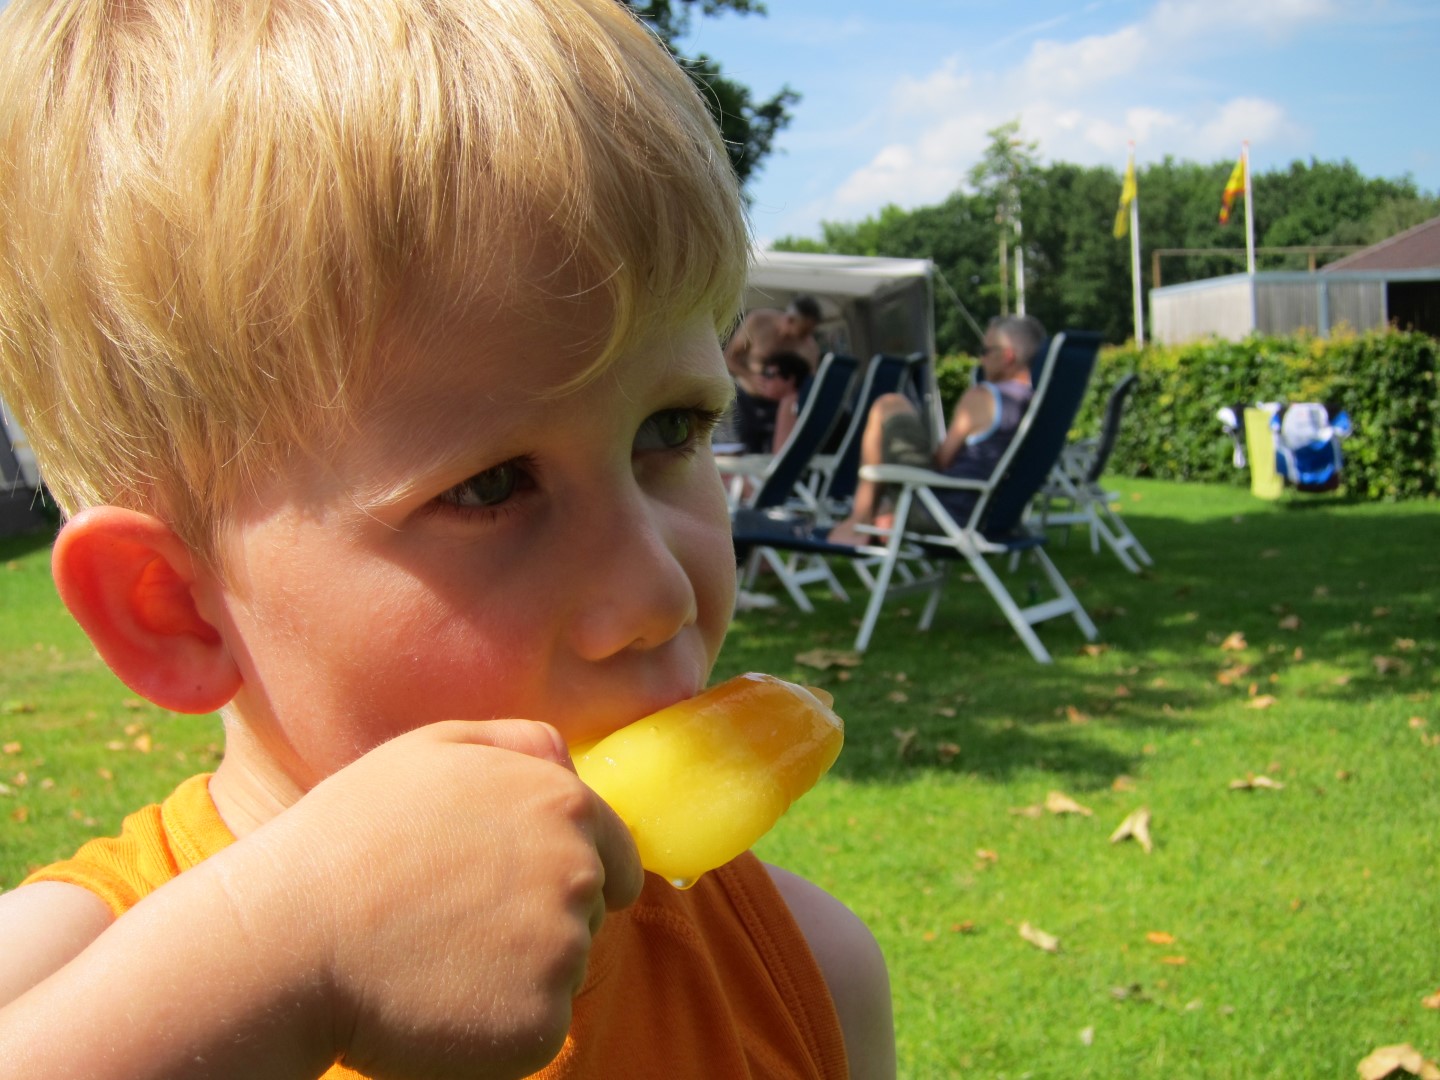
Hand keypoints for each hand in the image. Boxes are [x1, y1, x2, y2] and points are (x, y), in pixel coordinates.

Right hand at [228, 719, 642, 1079]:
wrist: (287, 941)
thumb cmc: (350, 839)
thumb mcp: (433, 750)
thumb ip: (518, 745)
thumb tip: (571, 763)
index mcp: (565, 804)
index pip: (617, 854)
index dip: (567, 876)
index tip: (515, 893)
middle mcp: (579, 872)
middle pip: (590, 912)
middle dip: (542, 920)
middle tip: (456, 921)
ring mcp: (564, 952)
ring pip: (564, 972)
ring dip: (518, 973)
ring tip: (436, 956)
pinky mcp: (539, 1025)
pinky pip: (537, 1029)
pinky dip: (498, 1029)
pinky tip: (438, 1003)